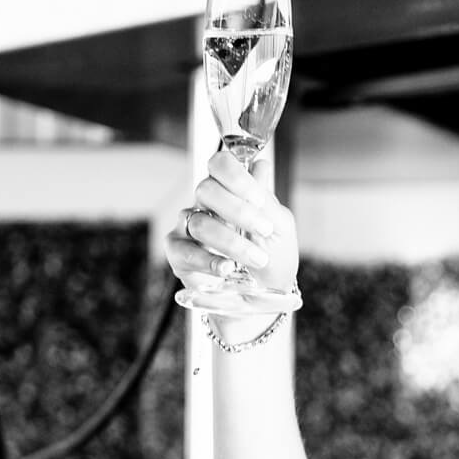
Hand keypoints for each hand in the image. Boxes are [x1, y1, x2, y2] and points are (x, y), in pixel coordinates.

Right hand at [163, 149, 301, 304]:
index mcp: (230, 190)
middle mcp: (205, 204)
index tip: (257, 199)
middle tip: (264, 230)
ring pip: (199, 223)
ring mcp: (189, 227)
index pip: (220, 164)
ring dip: (232, 242)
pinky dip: (208, 261)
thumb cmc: (272, 256)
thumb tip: (260, 164)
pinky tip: (227, 268)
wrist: (265, 295)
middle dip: (238, 210)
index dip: (235, 176)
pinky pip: (184, 252)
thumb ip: (266, 199)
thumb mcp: (280, 227)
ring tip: (257, 259)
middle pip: (206, 190)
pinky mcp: (179, 254)